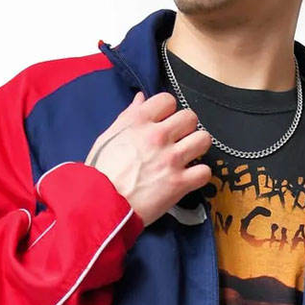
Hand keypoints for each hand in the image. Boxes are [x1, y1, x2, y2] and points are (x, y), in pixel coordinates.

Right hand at [85, 91, 213, 226]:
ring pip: (203, 140)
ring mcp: (170, 159)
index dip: (168, 112)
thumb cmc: (100, 173)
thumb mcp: (107, 138)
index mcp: (139, 121)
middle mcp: (157, 136)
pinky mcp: (178, 183)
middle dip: (186, 129)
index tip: (163, 124)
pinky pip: (204, 172)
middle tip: (178, 141)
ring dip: (197, 148)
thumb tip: (141, 99)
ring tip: (188, 157)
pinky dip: (199, 176)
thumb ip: (128, 117)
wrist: (100, 205)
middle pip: (190, 117)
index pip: (168, 100)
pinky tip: (189, 178)